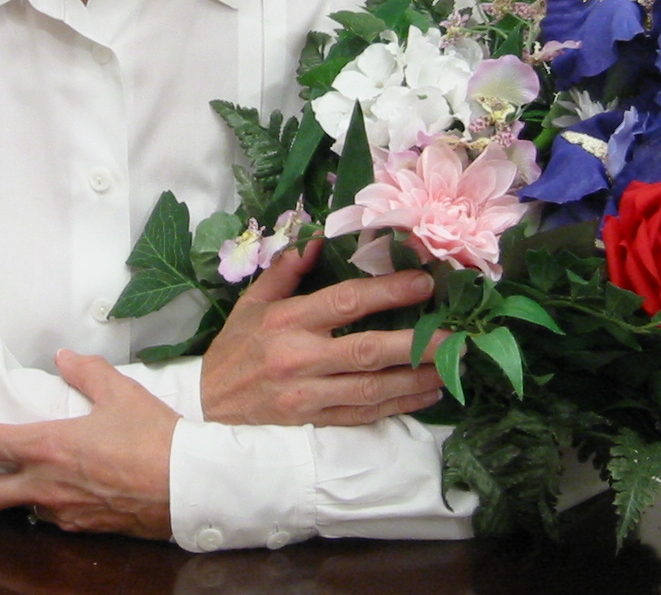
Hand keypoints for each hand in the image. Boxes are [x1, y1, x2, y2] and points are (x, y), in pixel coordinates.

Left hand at [0, 349, 178, 538]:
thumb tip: (63, 357)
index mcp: (47, 447)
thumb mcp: (121, 392)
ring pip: (13, 507)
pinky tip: (38, 498)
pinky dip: (36, 504)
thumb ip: (86, 371)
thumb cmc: (156, 438)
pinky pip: (47, 515)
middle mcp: (45, 485)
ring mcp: (61, 512)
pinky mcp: (80, 527)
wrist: (189, 487)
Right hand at [200, 240, 445, 426]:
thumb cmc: (235, 349)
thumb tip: (319, 237)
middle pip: (367, 350)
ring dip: (417, 377)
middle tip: (455, 334)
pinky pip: (364, 414)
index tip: (423, 283)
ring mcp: (308, 395)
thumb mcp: (252, 302)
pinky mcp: (313, 423)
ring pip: (372, 388)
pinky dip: (399, 405)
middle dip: (415, 342)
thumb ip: (287, 269)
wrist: (206, 406)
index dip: (387, 293)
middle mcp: (300, 358)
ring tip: (452, 365)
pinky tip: (427, 393)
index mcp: (287, 321)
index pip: (345, 303)